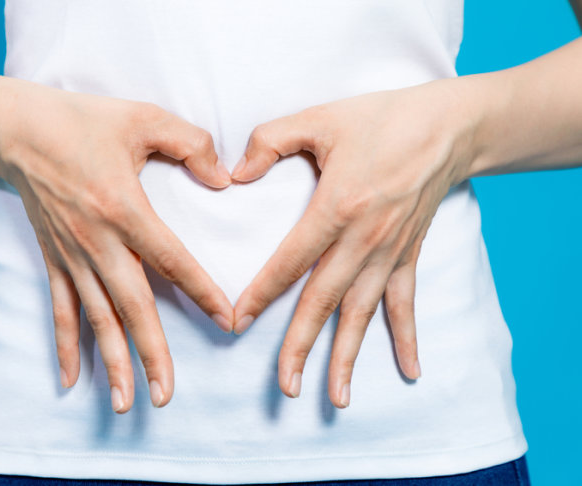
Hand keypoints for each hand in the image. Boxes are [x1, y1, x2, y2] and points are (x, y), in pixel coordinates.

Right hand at [0, 81, 233, 412]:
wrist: (15, 129)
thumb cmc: (81, 120)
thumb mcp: (143, 118)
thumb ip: (191, 144)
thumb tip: (224, 179)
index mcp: (124, 208)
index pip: (172, 261)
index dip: (202, 292)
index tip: (227, 322)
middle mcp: (97, 241)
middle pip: (131, 307)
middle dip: (151, 353)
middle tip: (166, 395)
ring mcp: (72, 255)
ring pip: (96, 318)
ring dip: (112, 362)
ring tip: (126, 403)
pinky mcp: (53, 259)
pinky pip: (60, 308)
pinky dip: (66, 345)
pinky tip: (71, 380)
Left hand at [230, 79, 474, 407]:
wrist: (447, 126)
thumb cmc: (381, 119)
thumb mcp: (319, 118)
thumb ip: (270, 140)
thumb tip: (234, 173)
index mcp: (337, 207)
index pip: (289, 262)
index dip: (260, 294)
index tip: (236, 323)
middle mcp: (364, 239)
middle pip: (324, 301)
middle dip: (301, 346)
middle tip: (285, 387)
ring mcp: (390, 252)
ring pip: (362, 313)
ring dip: (348, 356)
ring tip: (337, 397)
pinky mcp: (408, 255)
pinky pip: (406, 303)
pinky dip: (406, 337)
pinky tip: (409, 371)